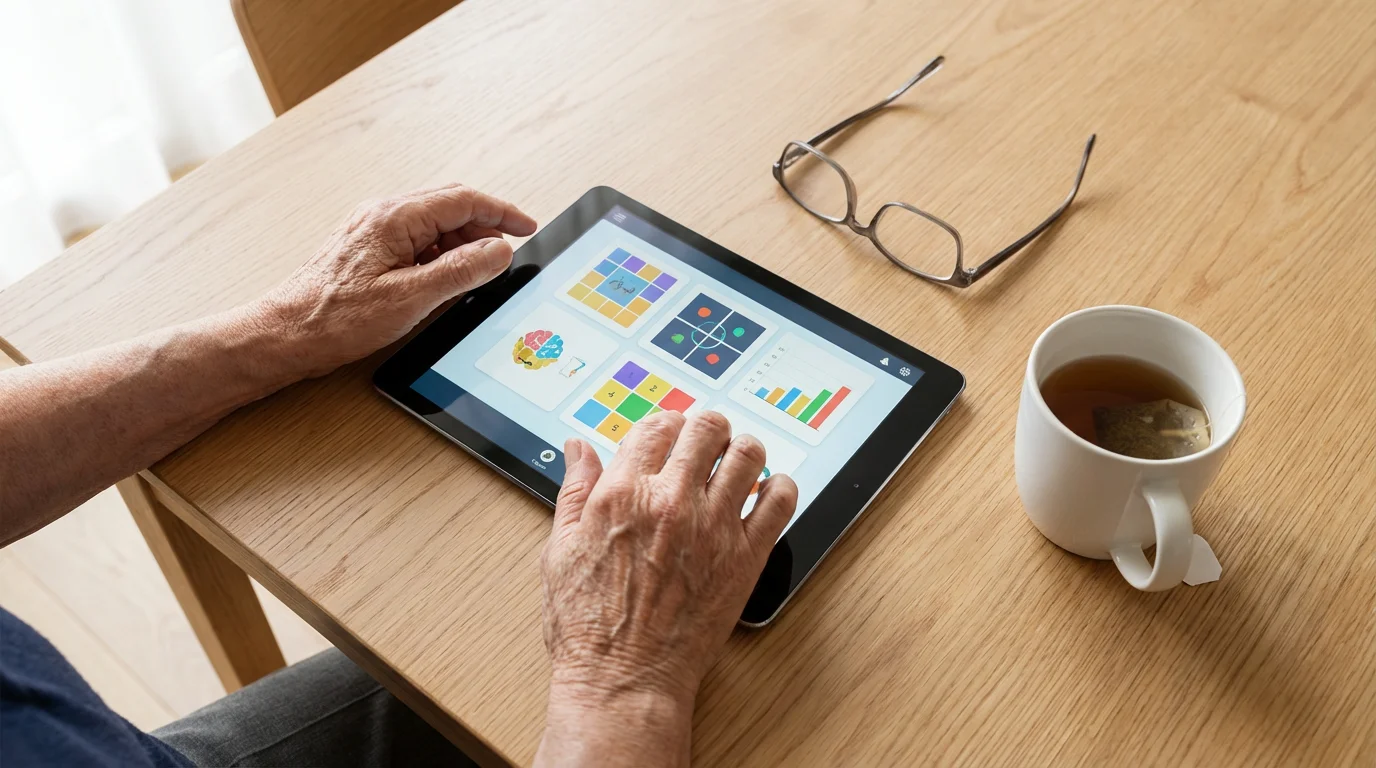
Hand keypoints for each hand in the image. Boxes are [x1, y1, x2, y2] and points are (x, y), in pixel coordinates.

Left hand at [255, 184, 536, 376]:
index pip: (463, 200)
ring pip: (434, 224)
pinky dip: (442, 253)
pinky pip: (416, 240)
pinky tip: (446, 279)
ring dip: (463, 242)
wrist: (284, 334)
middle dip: (486, 226)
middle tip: (511, 250)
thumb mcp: (410, 298)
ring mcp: (373, 231)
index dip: (502, 212)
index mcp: (395, 218)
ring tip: (481, 271)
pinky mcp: (368, 250)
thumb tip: (499, 251)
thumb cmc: (335, 319)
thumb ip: (460, 272)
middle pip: (450, 206)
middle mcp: (383, 215)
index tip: (528, 227)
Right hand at [535, 411, 797, 766]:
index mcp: (621, 494)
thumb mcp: (560, 549)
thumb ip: (575, 490)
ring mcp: (712, 528)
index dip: (666, 423)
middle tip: (708, 443)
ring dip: (744, 450)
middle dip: (708, 428)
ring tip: (738, 462)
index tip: (670, 435)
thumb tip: (578, 449)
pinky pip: (780, 501)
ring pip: (748, 454)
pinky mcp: (745, 557)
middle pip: (706, 428)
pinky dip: (779, 488)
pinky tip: (766, 494)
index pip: (657, 425)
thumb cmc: (588, 627)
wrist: (623, 680)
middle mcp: (669, 502)